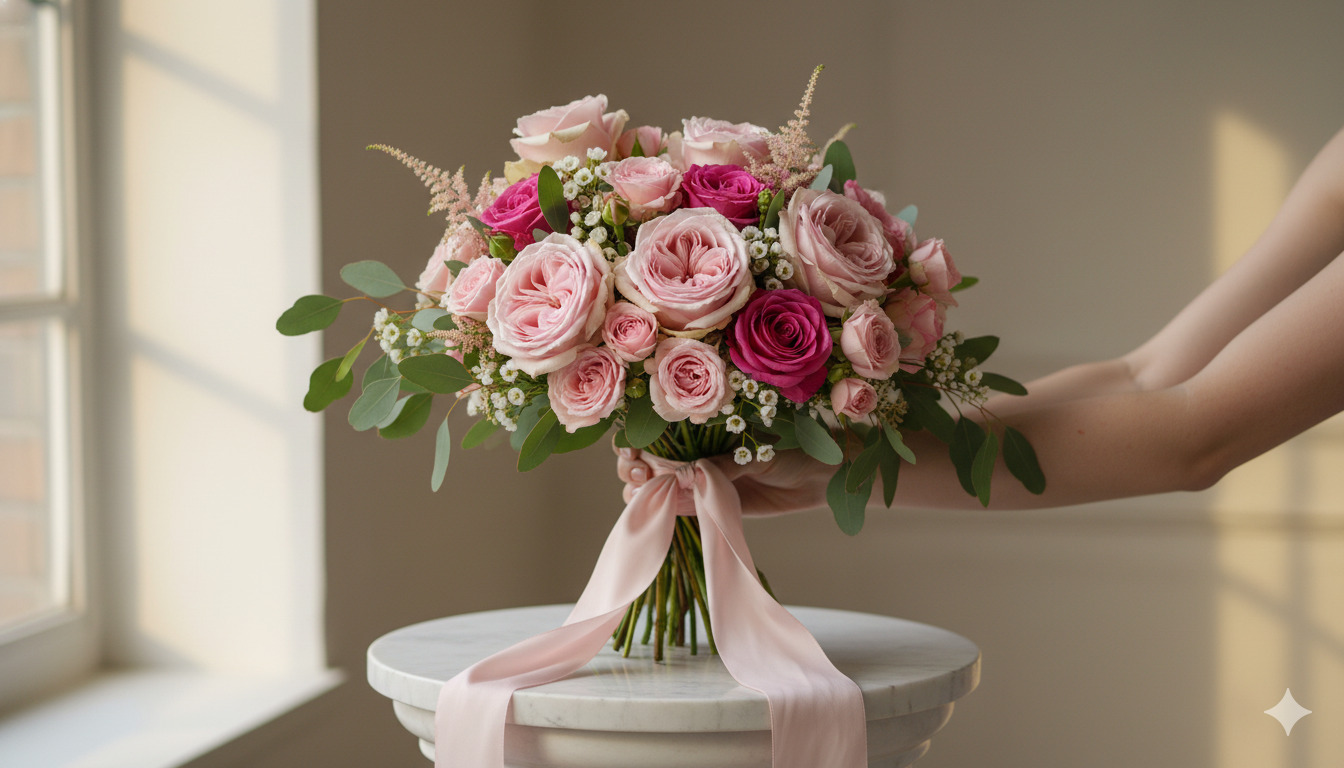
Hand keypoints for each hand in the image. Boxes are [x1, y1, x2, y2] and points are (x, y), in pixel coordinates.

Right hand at [614, 442, 829, 515]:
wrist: (823, 477)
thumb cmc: (795, 449)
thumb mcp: (756, 452)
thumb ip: (722, 464)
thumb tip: (686, 474)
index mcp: (702, 426)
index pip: (653, 429)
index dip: (634, 438)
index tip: (631, 449)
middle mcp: (695, 451)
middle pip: (646, 459)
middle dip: (632, 465)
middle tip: (638, 472)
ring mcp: (701, 480)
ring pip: (658, 487)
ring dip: (644, 491)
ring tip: (644, 493)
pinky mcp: (712, 505)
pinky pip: (682, 508)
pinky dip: (667, 510)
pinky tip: (659, 509)